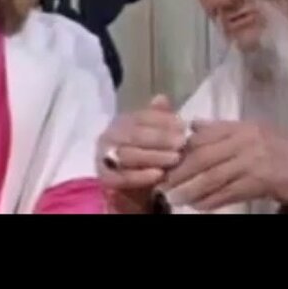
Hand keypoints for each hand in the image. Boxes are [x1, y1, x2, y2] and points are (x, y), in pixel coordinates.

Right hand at [96, 94, 186, 212]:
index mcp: (121, 122)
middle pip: (135, 134)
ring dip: (154, 156)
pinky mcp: (105, 178)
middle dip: (160, 138)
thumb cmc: (146, 157)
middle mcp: (109, 136)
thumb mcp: (154, 137)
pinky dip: (141, 176)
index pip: (141, 117)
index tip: (183, 126)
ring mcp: (104, 157)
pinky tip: (159, 175)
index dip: (163, 120)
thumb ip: (159, 118)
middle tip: (182, 142)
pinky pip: (121, 177)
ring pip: (128, 155)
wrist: (131, 189)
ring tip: (175, 158)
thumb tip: (162, 98)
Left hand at [160, 120, 287, 211]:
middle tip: (163, 183)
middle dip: (181, 172)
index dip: (181, 149)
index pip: (203, 135)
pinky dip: (211, 201)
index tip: (165, 160)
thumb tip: (192, 125)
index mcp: (241, 126)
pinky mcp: (260, 181)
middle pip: (204, 156)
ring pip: (213, 176)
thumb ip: (222, 129)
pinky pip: (229, 193)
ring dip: (191, 189)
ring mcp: (253, 161)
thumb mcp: (252, 131)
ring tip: (175, 198)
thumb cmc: (279, 149)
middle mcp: (245, 140)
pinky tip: (199, 206)